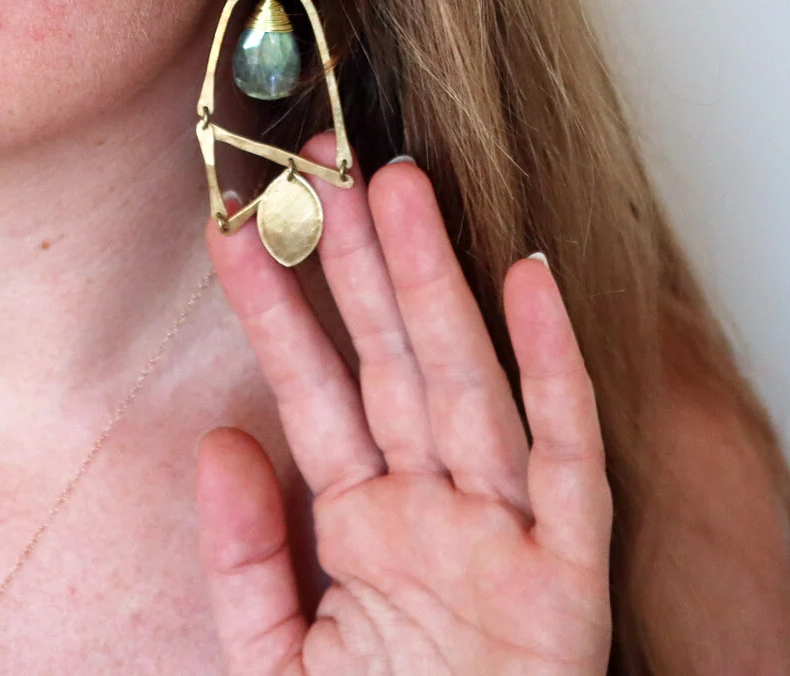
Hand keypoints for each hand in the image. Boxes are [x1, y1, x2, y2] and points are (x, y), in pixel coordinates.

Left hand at [197, 139, 612, 674]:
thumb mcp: (277, 657)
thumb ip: (246, 558)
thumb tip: (221, 441)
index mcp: (367, 526)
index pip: (311, 389)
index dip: (274, 305)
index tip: (233, 226)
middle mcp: (436, 511)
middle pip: (390, 359)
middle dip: (354, 258)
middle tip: (318, 163)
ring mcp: (503, 535)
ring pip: (466, 382)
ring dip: (432, 281)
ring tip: (393, 184)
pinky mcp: (568, 580)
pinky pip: (567, 461)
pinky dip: (556, 372)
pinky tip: (531, 282)